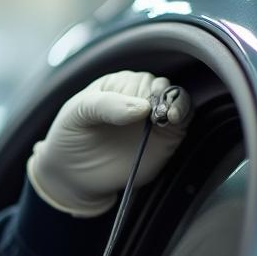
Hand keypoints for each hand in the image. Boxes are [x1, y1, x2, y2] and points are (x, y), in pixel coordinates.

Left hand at [28, 71, 190, 215]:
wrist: (73, 175)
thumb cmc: (70, 138)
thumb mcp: (76, 114)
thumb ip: (105, 105)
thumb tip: (143, 107)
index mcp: (115, 86)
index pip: (135, 80)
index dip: (135, 92)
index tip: (130, 109)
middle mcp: (137, 96)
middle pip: (158, 85)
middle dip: (155, 97)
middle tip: (145, 115)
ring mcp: (153, 116)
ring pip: (175, 96)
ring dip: (174, 102)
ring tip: (163, 116)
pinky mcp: (168, 134)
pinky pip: (185, 115)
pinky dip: (183, 112)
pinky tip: (173, 118)